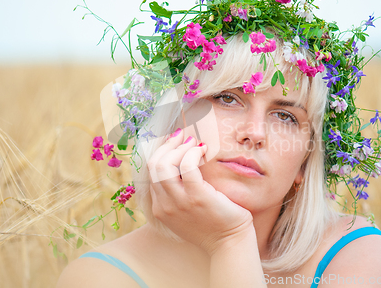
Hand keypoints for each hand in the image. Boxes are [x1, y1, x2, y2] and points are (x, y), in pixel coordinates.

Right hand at [147, 128, 253, 254]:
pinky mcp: (197, 197)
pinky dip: (192, 153)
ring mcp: (179, 202)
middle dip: (167, 145)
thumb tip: (179, 164)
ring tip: (193, 141)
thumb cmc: (213, 225)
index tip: (174, 142)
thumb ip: (178, 194)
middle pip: (154, 165)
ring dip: (179, 147)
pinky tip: (202, 150)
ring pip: (165, 164)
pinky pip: (187, 166)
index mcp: (160, 208)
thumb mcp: (187, 212)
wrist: (229, 244)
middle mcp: (164, 206)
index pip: (151, 173)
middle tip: (182, 136)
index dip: (162, 152)